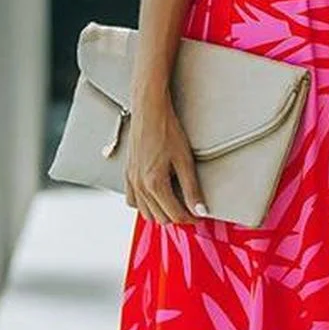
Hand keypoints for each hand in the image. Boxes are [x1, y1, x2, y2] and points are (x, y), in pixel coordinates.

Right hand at [124, 92, 207, 224]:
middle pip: (160, 218)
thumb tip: (200, 210)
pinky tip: (156, 197)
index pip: (175, 215)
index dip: (190, 218)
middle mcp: (140, 185)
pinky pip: (132, 201)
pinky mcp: (127, 174)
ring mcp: (131, 180)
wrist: (149, 111)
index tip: (199, 215)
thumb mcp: (185, 161)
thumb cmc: (167, 130)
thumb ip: (192, 189)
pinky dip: (144, 205)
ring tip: (176, 205)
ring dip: (161, 213)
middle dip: (177, 217)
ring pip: (146, 213)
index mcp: (154, 183)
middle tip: (191, 210)